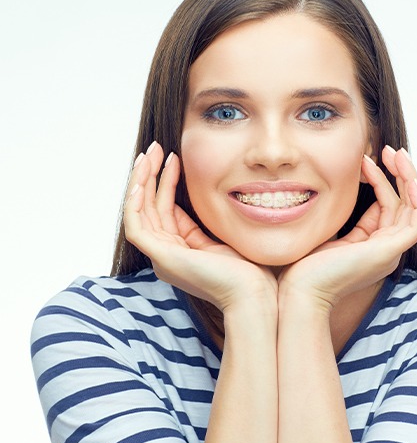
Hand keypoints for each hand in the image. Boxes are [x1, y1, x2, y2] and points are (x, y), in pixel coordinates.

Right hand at [124, 142, 276, 312]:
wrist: (256, 294)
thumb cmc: (250, 272)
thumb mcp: (224, 238)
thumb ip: (207, 224)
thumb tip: (210, 196)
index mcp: (182, 252)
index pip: (165, 211)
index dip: (166, 182)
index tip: (174, 158)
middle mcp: (167, 255)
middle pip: (149, 208)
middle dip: (150, 176)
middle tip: (155, 148)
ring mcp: (162, 258)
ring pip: (139, 213)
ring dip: (141, 182)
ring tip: (150, 154)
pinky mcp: (162, 258)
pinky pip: (136, 226)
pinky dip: (134, 203)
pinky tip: (140, 181)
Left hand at [278, 146, 416, 311]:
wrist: (299, 291)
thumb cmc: (304, 267)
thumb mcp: (326, 234)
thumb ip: (340, 216)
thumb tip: (335, 189)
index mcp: (371, 246)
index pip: (386, 207)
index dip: (381, 180)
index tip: (366, 159)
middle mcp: (386, 249)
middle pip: (404, 205)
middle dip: (400, 174)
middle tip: (391, 149)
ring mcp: (390, 251)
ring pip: (413, 209)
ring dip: (408, 179)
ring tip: (396, 154)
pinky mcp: (389, 251)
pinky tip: (408, 178)